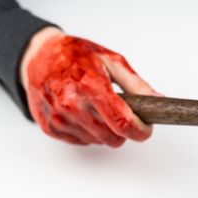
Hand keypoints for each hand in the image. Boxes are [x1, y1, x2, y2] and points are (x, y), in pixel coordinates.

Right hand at [20, 27, 159, 146]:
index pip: (122, 122)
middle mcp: (71, 103)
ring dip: (104, 130)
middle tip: (122, 114)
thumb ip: (137, 84)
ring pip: (98, 141)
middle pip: (112, 137)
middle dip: (123, 130)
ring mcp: (59, 117)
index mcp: (90, 85)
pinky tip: (83, 113)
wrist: (39, 56)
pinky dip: (88, 132)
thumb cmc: (75, 55)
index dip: (140, 131)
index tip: (146, 130)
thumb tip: (158, 100)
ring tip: (97, 107)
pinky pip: (81, 141)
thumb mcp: (111, 61)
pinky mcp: (50, 127)